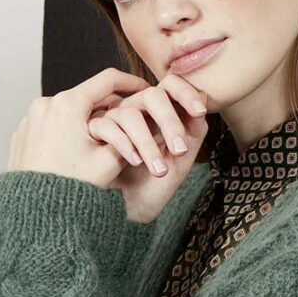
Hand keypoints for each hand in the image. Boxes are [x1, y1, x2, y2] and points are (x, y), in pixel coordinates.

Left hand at [7, 67, 153, 187]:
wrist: (36, 212)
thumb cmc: (73, 187)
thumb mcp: (110, 161)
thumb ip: (129, 136)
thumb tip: (142, 124)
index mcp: (69, 104)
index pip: (107, 80)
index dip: (131, 82)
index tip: (144, 87)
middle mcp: (45, 104)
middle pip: (85, 97)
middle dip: (106, 108)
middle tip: (125, 121)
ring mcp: (30, 118)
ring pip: (67, 112)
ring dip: (85, 120)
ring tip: (100, 141)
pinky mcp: (22, 133)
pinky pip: (49, 125)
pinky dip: (65, 132)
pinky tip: (76, 152)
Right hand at [86, 72, 208, 223]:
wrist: (132, 210)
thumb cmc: (156, 183)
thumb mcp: (181, 158)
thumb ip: (193, 129)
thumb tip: (201, 97)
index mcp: (159, 110)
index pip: (171, 86)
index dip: (186, 93)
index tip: (200, 112)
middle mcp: (137, 109)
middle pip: (152, 95)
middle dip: (169, 122)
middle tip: (180, 151)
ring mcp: (115, 119)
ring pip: (130, 115)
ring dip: (148, 143)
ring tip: (159, 170)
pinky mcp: (95, 133)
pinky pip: (106, 127)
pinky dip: (124, 145)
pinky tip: (136, 163)